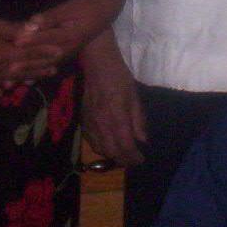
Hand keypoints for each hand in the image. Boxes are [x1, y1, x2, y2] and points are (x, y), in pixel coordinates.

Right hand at [0, 12, 45, 96]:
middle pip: (21, 70)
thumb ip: (13, 30)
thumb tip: (34, 30)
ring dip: (21, 80)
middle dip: (39, 69)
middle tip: (53, 71)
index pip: (30, 54)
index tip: (60, 53)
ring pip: (6, 81)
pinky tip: (0, 91)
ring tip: (33, 82)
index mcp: (3, 54)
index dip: (45, 52)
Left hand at [9, 0, 105, 84]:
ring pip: (45, 66)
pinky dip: (37, 74)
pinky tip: (26, 82)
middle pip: (44, 58)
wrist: (101, 13)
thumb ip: (49, 18)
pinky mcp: (64, 56)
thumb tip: (32, 23)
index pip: (47, 39)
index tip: (16, 43)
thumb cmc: (83, 8)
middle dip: (26, 64)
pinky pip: (49, 67)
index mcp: (68, 36)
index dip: (31, 40)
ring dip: (29, 74)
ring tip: (13, 81)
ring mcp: (66, 55)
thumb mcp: (68, 9)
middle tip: (9, 69)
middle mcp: (67, 50)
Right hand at [80, 30, 146, 165]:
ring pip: (100, 149)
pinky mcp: (83, 121)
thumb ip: (138, 121)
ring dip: (112, 155)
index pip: (125, 146)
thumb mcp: (134, 98)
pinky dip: (100, 147)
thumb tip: (142, 140)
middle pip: (112, 152)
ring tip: (122, 154)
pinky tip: (108, 145)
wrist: (97, 66)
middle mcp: (101, 124)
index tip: (140, 159)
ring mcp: (90, 124)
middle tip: (133, 159)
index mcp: (116, 118)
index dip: (133, 157)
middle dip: (123, 160)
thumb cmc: (120, 78)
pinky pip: (91, 141)